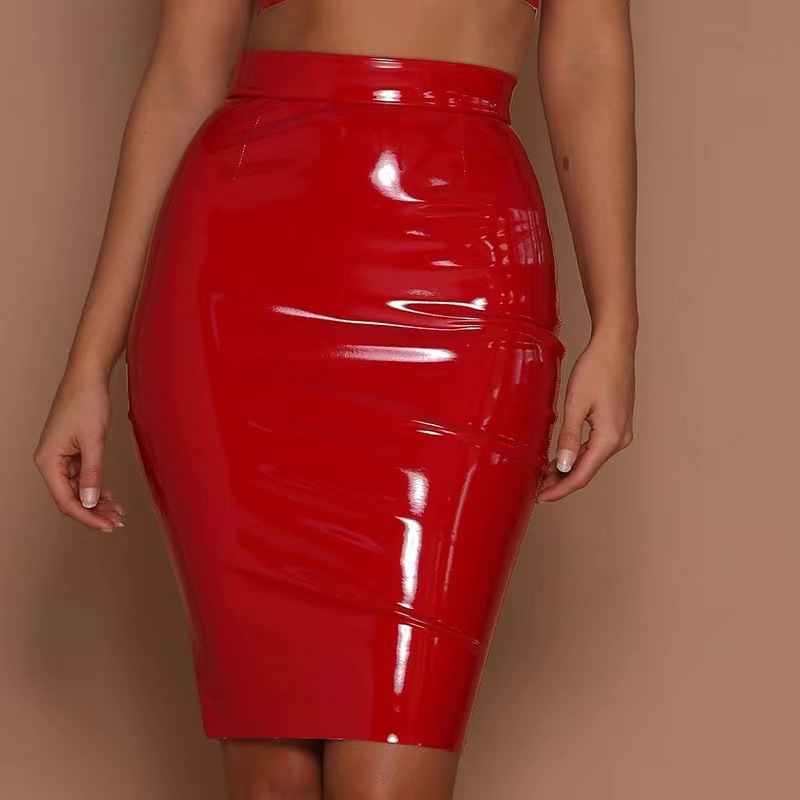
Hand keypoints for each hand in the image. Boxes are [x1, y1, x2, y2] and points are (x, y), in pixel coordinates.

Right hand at [33, 372, 124, 531]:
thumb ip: (93, 472)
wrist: (88, 378)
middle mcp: (50, 461)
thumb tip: (91, 501)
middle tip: (117, 521)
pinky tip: (110, 496)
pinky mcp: (71, 451)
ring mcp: (60, 457)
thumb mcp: (94, 441)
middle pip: (71, 498)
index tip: (107, 526)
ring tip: (117, 512)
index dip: (88, 516)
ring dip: (97, 501)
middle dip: (94, 512)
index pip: (66, 500)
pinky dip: (96, 487)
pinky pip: (82, 477)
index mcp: (48, 461)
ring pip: (78, 489)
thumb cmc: (87, 402)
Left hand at [538, 332, 635, 501]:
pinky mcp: (617, 425)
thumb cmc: (596, 368)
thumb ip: (569, 437)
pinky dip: (576, 456)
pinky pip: (594, 448)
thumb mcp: (576, 403)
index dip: (560, 489)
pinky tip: (561, 459)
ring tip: (543, 476)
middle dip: (561, 482)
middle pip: (586, 470)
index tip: (540, 497)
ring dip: (568, 470)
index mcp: (610, 437)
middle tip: (536, 489)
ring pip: (590, 460)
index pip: (581, 474)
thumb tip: (564, 467)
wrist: (615, 345)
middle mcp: (620, 439)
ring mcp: (621, 433)